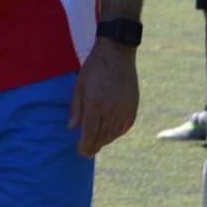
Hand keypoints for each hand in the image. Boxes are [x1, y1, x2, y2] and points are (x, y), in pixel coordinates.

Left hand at [71, 39, 139, 155]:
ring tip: (97, 144)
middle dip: (94, 146)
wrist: (117, 54)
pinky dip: (118, 132)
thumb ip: (76, 108)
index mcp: (95, 105)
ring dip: (105, 141)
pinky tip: (111, 135)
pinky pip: (126, 125)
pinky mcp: (134, 105)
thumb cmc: (93, 68)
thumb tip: (72, 128)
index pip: (90, 133)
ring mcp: (125, 107)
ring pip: (115, 132)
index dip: (85, 145)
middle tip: (87, 152)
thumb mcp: (79, 86)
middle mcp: (112, 109)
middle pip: (103, 136)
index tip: (81, 152)